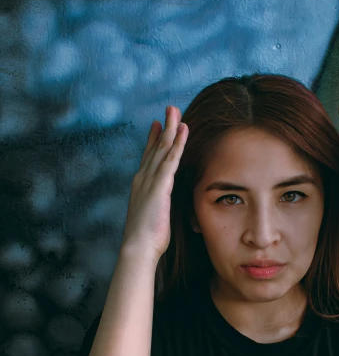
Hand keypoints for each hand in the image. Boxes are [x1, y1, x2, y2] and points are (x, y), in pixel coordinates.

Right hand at [121, 105, 188, 260]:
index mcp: (141, 186)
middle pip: (155, 147)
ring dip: (171, 129)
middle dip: (164, 126)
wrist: (137, 247)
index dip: (154, 140)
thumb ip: (156, 206)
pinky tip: (183, 131)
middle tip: (170, 109)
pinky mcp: (159, 186)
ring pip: (162, 149)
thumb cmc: (145, 239)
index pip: (149, 157)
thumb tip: (160, 208)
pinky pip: (171, 160)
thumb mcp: (151, 217)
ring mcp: (150, 180)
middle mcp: (143, 178)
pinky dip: (177, 144)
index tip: (159, 125)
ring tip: (177, 111)